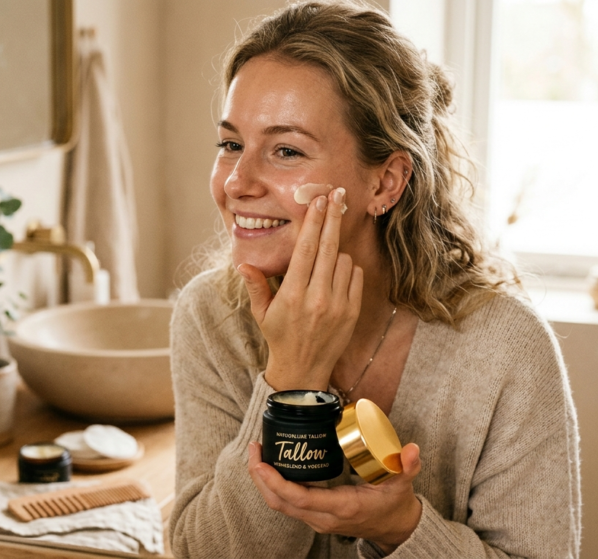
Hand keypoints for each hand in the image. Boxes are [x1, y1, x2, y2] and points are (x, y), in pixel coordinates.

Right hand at [237, 188, 362, 390]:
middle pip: (328, 247)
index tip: (318, 201)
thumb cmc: (279, 336)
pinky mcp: (352, 311)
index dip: (313, 223)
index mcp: (292, 296)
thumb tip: (243, 264)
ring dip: (334, 254)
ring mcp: (338, 306)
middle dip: (332, 218)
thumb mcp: (261, 313)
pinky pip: (355, 275)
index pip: (305, 250)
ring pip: (343, 260)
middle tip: (337, 194)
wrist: (304, 370)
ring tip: (322, 265)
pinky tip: (333, 277)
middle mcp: (317, 299)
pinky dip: (346, 270)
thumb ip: (255, 286)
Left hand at [247, 441, 422, 552]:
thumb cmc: (395, 505)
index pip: (298, 497)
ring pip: (279, 505)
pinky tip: (271, 466)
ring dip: (263, 482)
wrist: (395, 529)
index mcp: (341, 507)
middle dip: (260, 477)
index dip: (274, 481)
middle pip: (279, 502)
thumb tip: (412, 450)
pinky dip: (274, 486)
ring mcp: (317, 520)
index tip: (261, 461)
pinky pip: (287, 504)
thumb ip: (407, 467)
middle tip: (254, 449)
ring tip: (257, 454)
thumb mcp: (402, 485)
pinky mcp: (315, 517)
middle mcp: (324, 517)